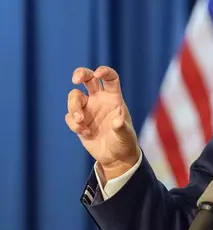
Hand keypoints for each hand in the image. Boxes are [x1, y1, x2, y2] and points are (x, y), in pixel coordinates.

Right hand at [65, 66, 139, 182]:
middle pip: (88, 78)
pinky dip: (74, 124)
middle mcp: (99, 100)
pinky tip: (85, 132)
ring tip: (81, 122)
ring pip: (74, 97)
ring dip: (74, 107)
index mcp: (114, 98)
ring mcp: (88, 109)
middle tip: (75, 79)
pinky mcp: (79, 121)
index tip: (98, 74)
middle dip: (80, 74)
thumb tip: (117, 121)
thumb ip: (121, 128)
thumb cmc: (124, 142)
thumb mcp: (125, 135)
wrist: (115, 157)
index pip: (110, 78)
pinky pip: (70, 116)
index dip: (104, 72)